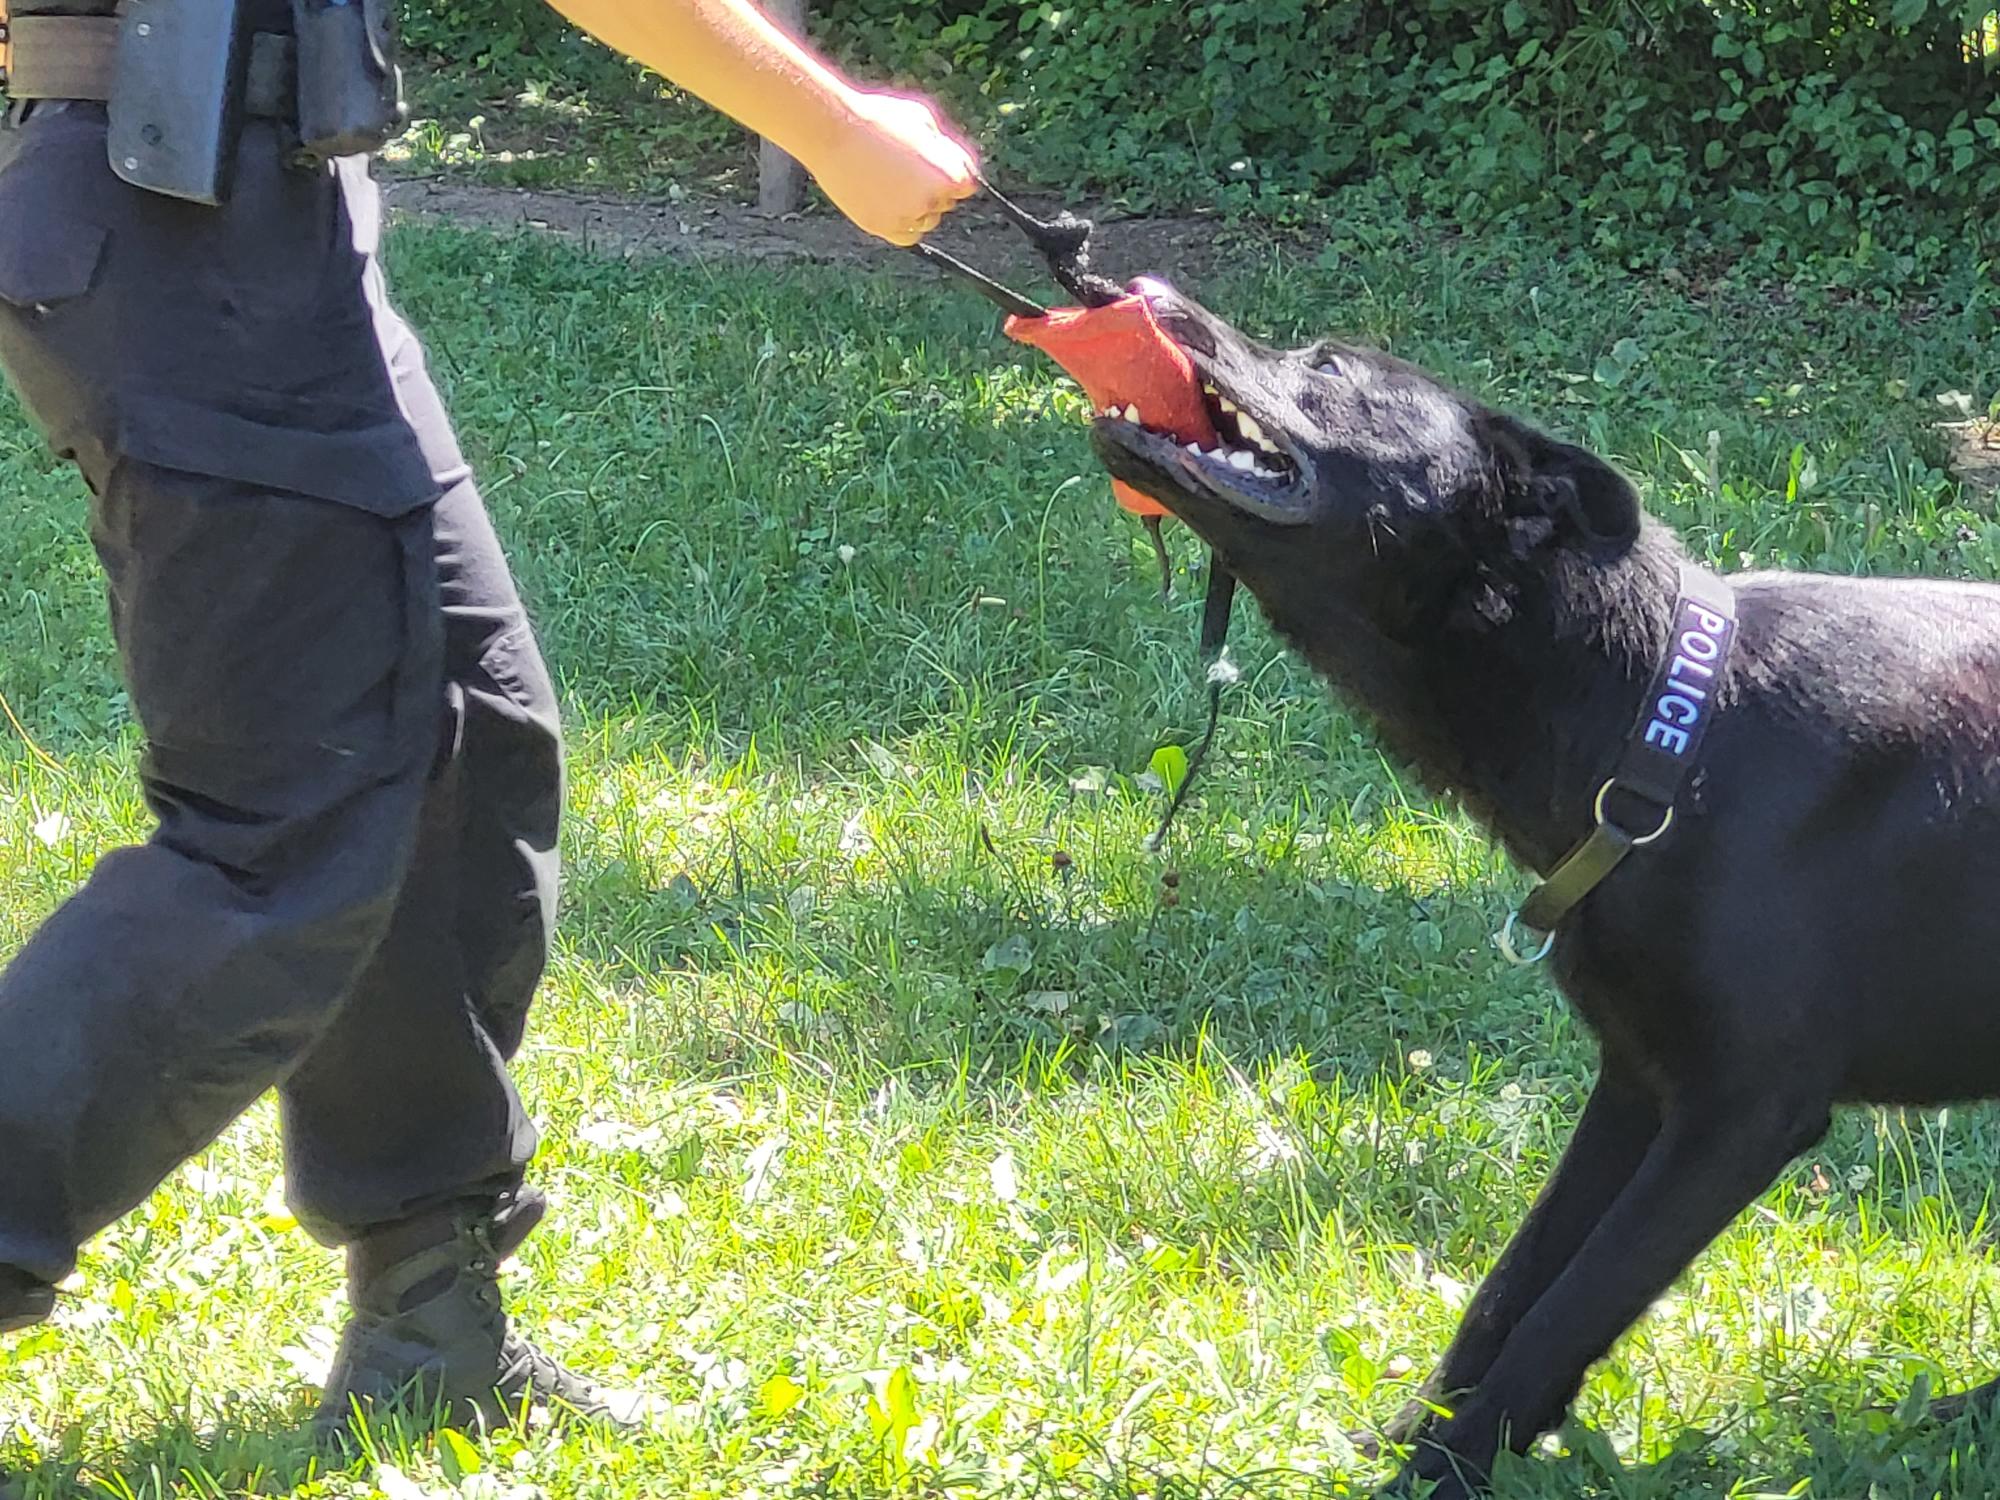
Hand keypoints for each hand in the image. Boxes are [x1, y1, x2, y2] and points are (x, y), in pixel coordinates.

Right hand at [812, 88, 978, 245]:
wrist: (833, 130)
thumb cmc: (878, 118)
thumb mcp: (922, 120)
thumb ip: (944, 146)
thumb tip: (953, 160)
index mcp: (950, 173)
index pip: (966, 185)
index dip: (950, 172)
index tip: (932, 163)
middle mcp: (933, 200)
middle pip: (944, 203)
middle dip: (932, 188)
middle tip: (903, 167)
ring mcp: (908, 216)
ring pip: (926, 221)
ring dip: (917, 208)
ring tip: (891, 181)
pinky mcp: (882, 227)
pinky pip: (907, 236)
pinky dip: (904, 224)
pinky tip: (889, 203)